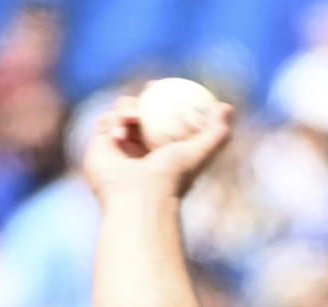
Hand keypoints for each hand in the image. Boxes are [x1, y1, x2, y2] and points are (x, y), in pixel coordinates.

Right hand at [82, 95, 233, 202]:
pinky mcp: (99, 148)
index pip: (161, 120)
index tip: (168, 87)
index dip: (164, 100)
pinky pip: (105, 122)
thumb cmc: (171, 179)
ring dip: (128, 109)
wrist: (140, 198)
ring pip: (121, 113)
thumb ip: (216, 133)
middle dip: (143, 97)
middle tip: (151, 88)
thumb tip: (228, 107)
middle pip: (139, 113)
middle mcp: (138, 151)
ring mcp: (118, 150)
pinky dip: (114, 122)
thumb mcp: (200, 152)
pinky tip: (121, 135)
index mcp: (160, 153)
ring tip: (135, 119)